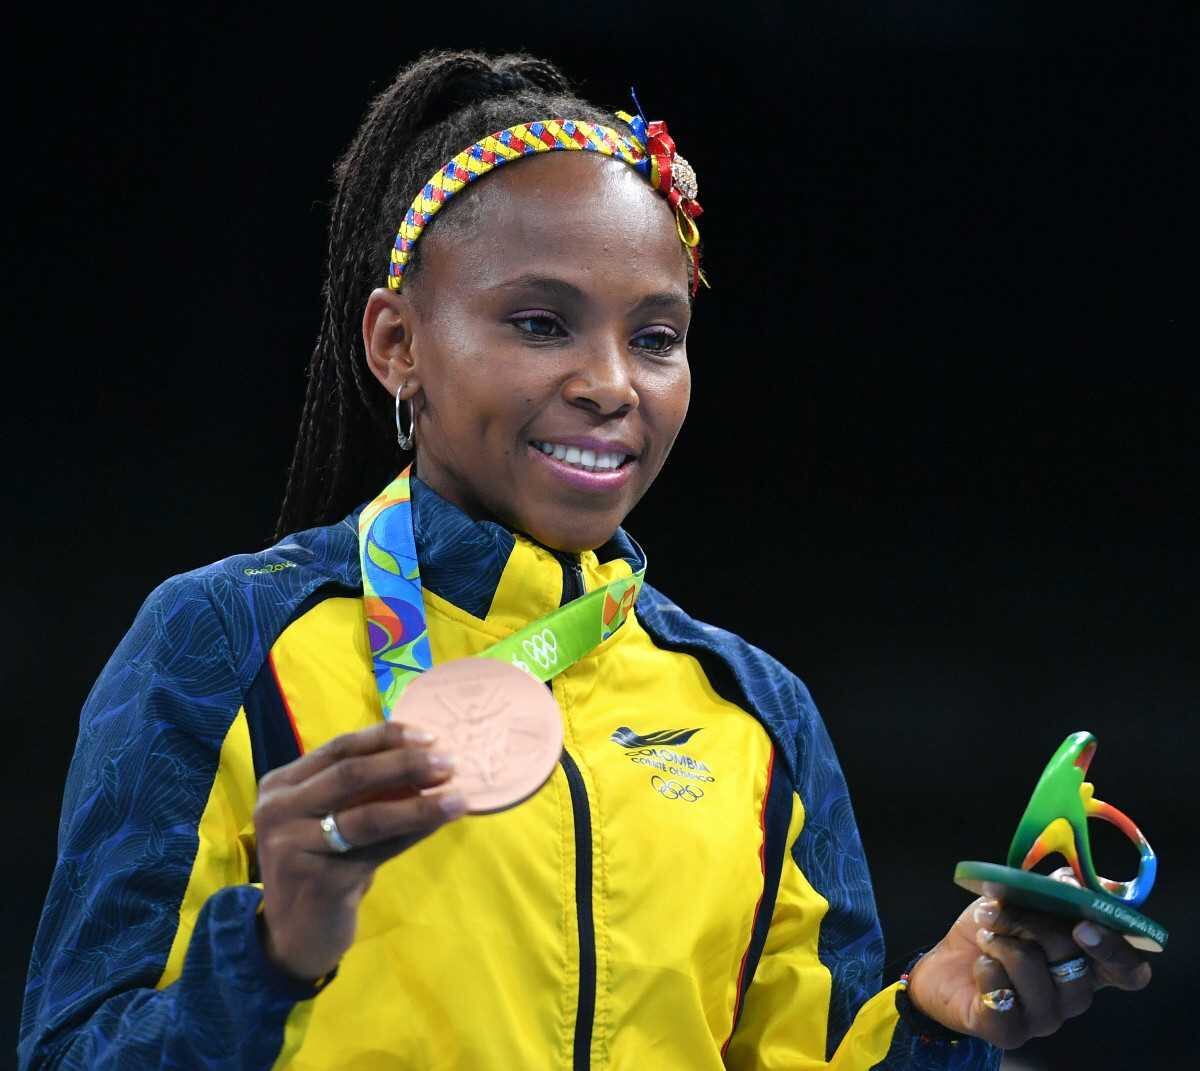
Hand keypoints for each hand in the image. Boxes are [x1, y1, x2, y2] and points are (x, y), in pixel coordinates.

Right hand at [253, 720, 466, 980]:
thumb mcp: (331, 817)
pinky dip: (413, 832)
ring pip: (368, 814)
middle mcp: (279, 810)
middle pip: (352, 774)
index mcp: (282, 785)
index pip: (340, 747)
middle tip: (450, 763)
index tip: (430, 736)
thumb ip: (361, 788)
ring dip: (419, 803)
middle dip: (406, 764)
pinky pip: (377, 849)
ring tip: (457, 796)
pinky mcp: (318, 880)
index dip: (386, 738)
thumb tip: (426, 756)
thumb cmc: (322, 865)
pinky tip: (440, 823)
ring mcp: (293, 846)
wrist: (295, 936)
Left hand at [908, 876, 1151, 1048]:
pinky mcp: (1009, 1031)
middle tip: (997, 911)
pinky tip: (980, 965)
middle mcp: (1073, 995)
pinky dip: (987, 971)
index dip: (1115, 949)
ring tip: (986, 938)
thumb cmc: (991, 930)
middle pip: (1076, 962)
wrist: (944, 962)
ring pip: (1037, 977)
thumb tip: (1073, 880)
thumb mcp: (1018, 899)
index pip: (1129, 970)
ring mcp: (1044, 1018)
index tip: (1082, 924)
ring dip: (1003, 944)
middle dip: (1032, 925)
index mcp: (1086, 962)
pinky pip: (1004, 1000)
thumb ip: (1051, 890)